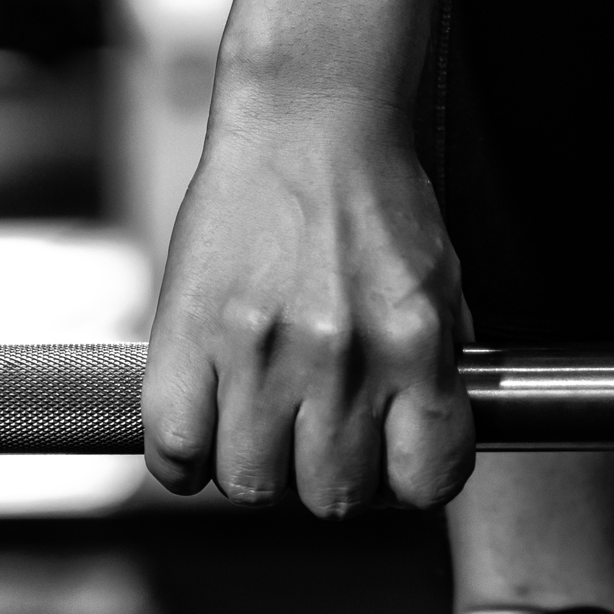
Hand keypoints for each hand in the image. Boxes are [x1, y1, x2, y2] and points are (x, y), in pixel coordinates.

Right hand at [142, 117, 473, 516]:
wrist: (307, 116)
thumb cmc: (375, 198)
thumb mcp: (438, 285)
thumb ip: (435, 373)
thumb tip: (425, 450)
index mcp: (412, 344)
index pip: (424, 481)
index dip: (408, 483)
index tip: (392, 463)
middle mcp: (339, 356)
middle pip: (334, 497)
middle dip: (330, 479)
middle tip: (319, 439)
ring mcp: (258, 350)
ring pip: (253, 485)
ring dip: (258, 470)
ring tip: (261, 428)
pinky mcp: (189, 335)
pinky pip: (175, 450)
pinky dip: (184, 462)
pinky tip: (204, 432)